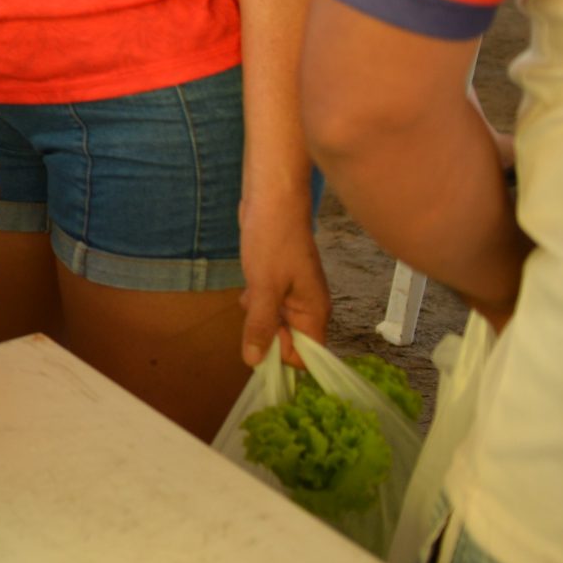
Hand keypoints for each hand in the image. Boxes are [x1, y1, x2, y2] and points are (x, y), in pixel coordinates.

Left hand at [238, 194, 331, 366]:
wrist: (273, 199)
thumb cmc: (273, 240)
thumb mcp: (263, 287)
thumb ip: (260, 325)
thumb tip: (255, 363)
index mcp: (315, 313)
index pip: (306, 356)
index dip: (282, 354)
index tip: (261, 338)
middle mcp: (309, 308)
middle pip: (289, 342)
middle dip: (266, 333)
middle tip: (254, 309)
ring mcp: (295, 295)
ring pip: (275, 324)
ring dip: (258, 316)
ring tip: (251, 294)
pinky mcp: (281, 284)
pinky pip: (268, 306)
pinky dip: (256, 302)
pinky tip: (248, 288)